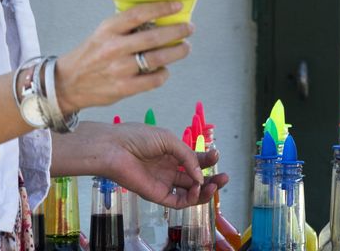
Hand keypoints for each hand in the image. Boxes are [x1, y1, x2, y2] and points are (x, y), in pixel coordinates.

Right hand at [53, 1, 194, 113]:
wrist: (67, 84)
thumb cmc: (91, 54)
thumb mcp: (102, 33)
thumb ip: (126, 27)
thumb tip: (159, 18)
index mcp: (108, 29)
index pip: (138, 14)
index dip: (161, 7)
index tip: (178, 5)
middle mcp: (114, 48)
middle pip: (153, 37)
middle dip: (177, 31)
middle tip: (189, 28)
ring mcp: (119, 69)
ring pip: (157, 59)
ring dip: (177, 52)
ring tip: (185, 47)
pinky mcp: (123, 88)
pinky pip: (153, 81)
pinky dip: (163, 74)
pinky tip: (165, 70)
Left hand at [62, 121, 228, 207]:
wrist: (115, 149)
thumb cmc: (138, 138)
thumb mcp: (169, 140)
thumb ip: (187, 157)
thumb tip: (200, 176)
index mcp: (172, 153)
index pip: (194, 160)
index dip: (207, 160)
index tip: (216, 155)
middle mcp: (169, 169)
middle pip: (195, 178)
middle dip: (211, 178)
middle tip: (224, 177)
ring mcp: (164, 182)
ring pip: (189, 192)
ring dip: (205, 190)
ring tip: (215, 185)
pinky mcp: (157, 195)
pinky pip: (178, 201)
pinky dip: (191, 199)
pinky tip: (197, 189)